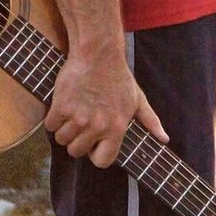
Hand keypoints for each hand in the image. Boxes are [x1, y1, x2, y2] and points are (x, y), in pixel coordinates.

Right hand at [44, 47, 166, 167]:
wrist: (98, 53)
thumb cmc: (118, 77)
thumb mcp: (138, 98)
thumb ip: (150, 121)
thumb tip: (165, 139)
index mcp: (117, 128)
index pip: (102, 161)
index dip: (95, 152)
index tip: (94, 140)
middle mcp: (98, 126)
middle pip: (77, 152)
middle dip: (77, 139)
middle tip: (82, 119)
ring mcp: (79, 117)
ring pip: (62, 140)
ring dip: (64, 127)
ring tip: (75, 109)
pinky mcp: (62, 106)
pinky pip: (50, 125)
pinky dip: (53, 116)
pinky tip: (64, 102)